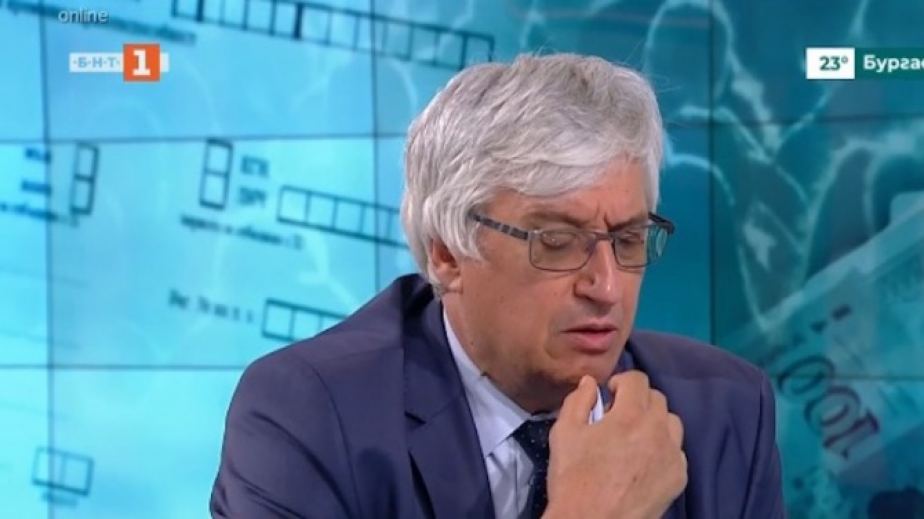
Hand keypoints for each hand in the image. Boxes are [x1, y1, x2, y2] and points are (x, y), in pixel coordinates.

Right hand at [543, 372, 687, 518]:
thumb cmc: (573, 478)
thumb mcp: (564, 433)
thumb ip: (578, 400)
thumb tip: (591, 382)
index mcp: (630, 415)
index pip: (638, 379)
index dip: (621, 381)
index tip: (610, 395)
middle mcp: (658, 430)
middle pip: (657, 398)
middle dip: (637, 400)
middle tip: (619, 417)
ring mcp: (673, 455)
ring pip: (672, 422)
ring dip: (654, 421)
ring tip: (635, 437)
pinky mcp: (679, 477)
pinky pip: (677, 450)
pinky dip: (663, 448)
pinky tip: (644, 460)